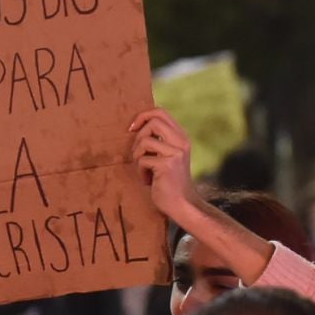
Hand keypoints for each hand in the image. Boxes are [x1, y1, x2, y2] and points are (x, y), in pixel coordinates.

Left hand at [129, 108, 200, 224]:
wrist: (181, 203)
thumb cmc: (168, 181)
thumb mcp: (167, 156)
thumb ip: (159, 141)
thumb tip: (135, 127)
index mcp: (181, 136)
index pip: (160, 112)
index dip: (142, 116)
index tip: (132, 129)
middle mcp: (181, 141)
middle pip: (153, 121)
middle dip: (138, 137)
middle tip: (138, 154)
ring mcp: (176, 152)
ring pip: (145, 140)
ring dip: (137, 156)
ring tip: (144, 169)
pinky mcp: (168, 164)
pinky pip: (143, 160)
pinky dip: (141, 172)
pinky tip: (148, 180)